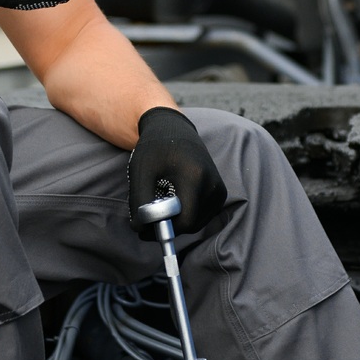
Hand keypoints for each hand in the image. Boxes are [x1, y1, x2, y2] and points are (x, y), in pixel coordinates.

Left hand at [127, 107, 228, 239]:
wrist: (174, 129)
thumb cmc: (155, 148)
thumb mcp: (140, 173)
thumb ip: (139, 202)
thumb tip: (141, 230)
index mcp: (196, 177)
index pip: (186, 221)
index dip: (163, 229)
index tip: (144, 227)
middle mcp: (213, 184)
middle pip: (192, 224)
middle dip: (169, 226)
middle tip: (147, 216)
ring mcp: (219, 189)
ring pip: (197, 223)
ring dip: (177, 221)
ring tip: (160, 202)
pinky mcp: (220, 192)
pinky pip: (202, 216)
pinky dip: (186, 215)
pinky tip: (173, 199)